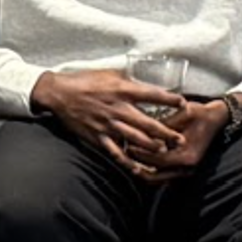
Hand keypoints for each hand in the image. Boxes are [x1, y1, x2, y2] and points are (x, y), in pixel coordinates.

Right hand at [31, 69, 185, 169]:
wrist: (59, 94)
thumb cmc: (83, 80)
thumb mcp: (110, 73)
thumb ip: (128, 80)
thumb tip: (145, 81)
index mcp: (123, 91)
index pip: (154, 96)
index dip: (171, 101)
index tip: (183, 104)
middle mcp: (118, 109)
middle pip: (149, 124)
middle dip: (167, 133)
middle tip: (180, 139)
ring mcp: (108, 125)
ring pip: (136, 140)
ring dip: (153, 147)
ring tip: (164, 150)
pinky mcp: (98, 137)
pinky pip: (115, 153)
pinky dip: (127, 162)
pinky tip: (138, 168)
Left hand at [123, 99, 230, 180]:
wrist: (217, 118)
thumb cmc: (199, 114)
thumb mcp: (182, 114)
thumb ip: (162, 125)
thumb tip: (138, 130)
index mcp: (187, 156)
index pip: (157, 161)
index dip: (140, 154)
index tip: (126, 145)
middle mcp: (187, 168)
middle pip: (154, 176)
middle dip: (136, 165)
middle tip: (122, 154)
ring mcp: (185, 171)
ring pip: (155, 180)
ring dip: (141, 171)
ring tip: (126, 160)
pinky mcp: (181, 170)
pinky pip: (160, 177)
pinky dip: (148, 171)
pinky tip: (136, 162)